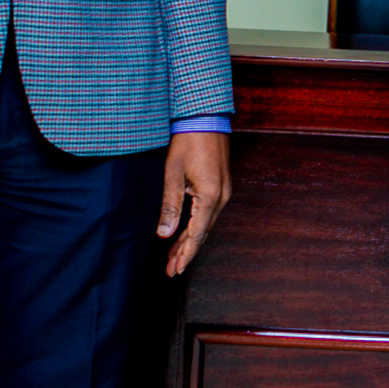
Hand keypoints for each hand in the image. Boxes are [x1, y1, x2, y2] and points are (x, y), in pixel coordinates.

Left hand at [158, 130, 231, 276]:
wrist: (205, 117)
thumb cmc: (187, 142)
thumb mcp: (172, 174)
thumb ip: (170, 206)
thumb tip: (164, 234)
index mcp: (210, 197)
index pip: (196, 234)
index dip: (184, 254)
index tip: (174, 270)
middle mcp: (222, 197)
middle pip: (202, 233)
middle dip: (186, 252)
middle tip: (171, 270)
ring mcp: (224, 191)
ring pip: (206, 224)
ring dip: (190, 241)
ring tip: (174, 257)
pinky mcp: (221, 186)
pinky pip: (208, 213)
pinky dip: (196, 226)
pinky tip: (186, 233)